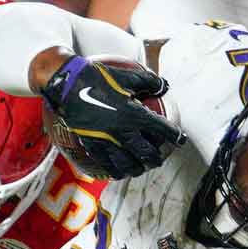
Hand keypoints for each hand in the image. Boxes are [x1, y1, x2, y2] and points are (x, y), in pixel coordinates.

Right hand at [39, 55, 184, 179]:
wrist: (67, 86)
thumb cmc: (98, 77)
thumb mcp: (127, 75)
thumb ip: (150, 81)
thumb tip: (165, 86)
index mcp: (133, 114)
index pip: (161, 129)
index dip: (174, 136)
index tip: (180, 140)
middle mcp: (122, 131)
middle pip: (146, 153)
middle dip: (156, 158)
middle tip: (160, 159)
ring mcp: (106, 141)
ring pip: (127, 164)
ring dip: (138, 168)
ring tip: (141, 168)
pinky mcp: (91, 145)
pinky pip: (106, 165)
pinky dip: (116, 171)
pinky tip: (120, 173)